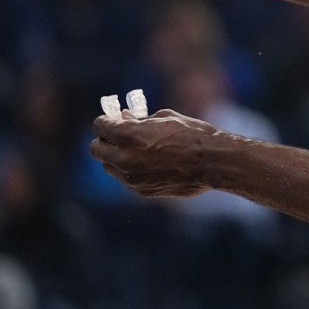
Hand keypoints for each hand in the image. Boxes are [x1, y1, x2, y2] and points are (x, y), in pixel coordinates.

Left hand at [90, 109, 215, 197]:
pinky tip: (148, 163)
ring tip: (136, 150)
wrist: (212, 162)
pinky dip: (130, 170)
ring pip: (109, 166)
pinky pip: (125, 178)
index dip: (106, 121)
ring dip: (116, 157)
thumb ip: (140, 120)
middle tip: (117, 136)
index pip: (100, 126)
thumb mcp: (165, 118)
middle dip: (105, 141)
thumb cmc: (192, 135)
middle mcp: (125, 158)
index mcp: (129, 135)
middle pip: (97, 149)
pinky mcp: (141, 190)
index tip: (112, 120)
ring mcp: (132, 177)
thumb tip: (124, 117)